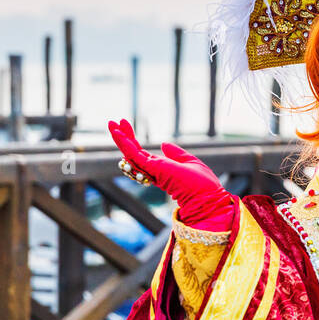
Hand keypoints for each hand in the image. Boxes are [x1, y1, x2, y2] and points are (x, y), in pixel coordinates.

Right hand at [108, 119, 236, 230]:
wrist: (206, 197)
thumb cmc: (202, 184)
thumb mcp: (189, 162)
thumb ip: (176, 153)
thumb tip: (164, 144)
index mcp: (161, 170)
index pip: (142, 154)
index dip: (133, 140)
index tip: (127, 125)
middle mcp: (153, 171)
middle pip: (132, 153)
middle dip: (123, 137)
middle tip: (113, 122)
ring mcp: (152, 170)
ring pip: (129, 153)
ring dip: (120, 138)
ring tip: (111, 123)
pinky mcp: (153, 168)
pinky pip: (135, 155)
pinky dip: (125, 144)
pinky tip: (118, 133)